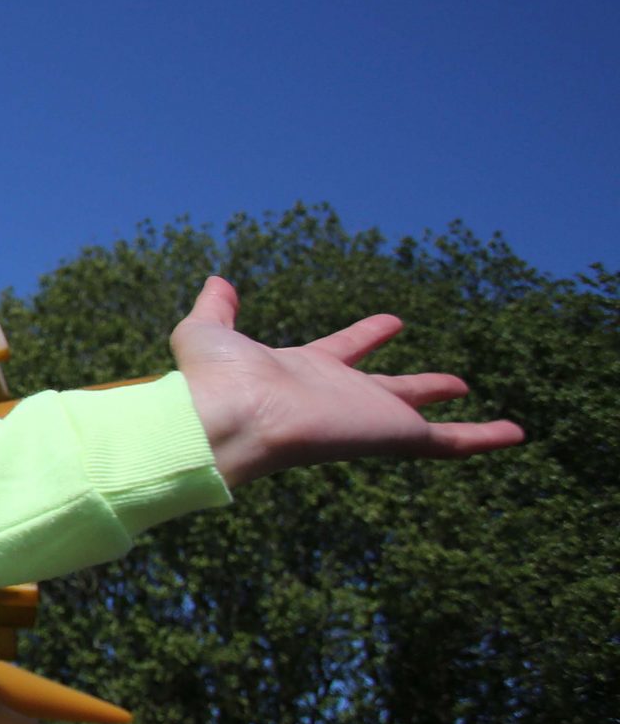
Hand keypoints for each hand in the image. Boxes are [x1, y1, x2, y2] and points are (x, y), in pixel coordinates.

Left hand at [172, 276, 523, 486]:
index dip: (366, 337)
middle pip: (388, 391)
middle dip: (418, 386)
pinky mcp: (391, 438)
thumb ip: (216, 308)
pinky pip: (448, 442)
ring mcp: (367, 420)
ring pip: (421, 421)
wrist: (227, 419)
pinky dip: (483, 438)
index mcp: (303, 373)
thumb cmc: (213, 378)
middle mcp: (339, 398)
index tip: (392, 323)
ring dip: (453, 414)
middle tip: (453, 381)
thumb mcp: (208, 330)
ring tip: (492, 415)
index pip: (342, 353)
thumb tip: (218, 281)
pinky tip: (515, 434)